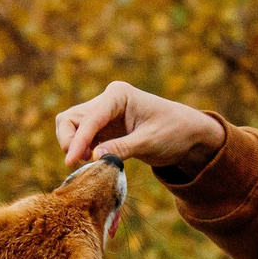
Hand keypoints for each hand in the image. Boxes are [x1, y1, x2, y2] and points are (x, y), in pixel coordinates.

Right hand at [55, 81, 224, 172]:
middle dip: (70, 141)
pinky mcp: (102, 129)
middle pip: (69, 119)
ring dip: (73, 147)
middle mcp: (106, 101)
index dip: (78, 141)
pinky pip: (81, 138)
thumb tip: (94, 158)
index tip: (72, 162)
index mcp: (118, 95)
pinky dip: (81, 151)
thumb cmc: (174, 132)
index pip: (89, 118)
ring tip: (90, 163)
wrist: (187, 135)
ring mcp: (102, 114)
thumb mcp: (150, 142)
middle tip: (79, 163)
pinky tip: (93, 163)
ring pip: (70, 128)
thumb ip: (122, 149)